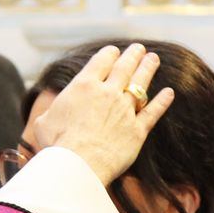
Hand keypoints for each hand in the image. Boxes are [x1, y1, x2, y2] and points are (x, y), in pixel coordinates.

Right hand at [33, 44, 173, 184]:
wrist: (78, 164)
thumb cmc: (56, 144)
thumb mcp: (44, 121)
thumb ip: (53, 111)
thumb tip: (52, 112)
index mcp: (83, 86)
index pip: (100, 61)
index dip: (109, 54)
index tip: (114, 50)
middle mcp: (107, 93)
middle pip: (124, 68)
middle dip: (132, 56)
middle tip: (139, 48)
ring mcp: (125, 110)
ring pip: (140, 85)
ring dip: (148, 70)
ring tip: (153, 59)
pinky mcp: (137, 130)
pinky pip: (153, 112)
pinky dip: (162, 102)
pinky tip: (169, 93)